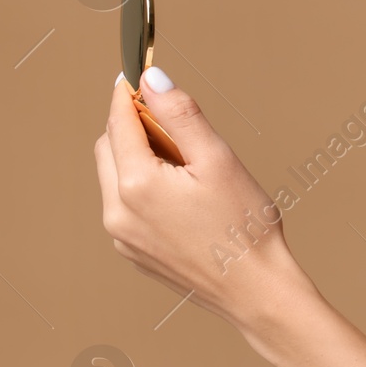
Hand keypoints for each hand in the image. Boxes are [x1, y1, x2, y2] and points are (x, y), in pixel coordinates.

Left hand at [95, 67, 302, 327]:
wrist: (256, 291)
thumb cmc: (245, 228)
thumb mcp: (219, 160)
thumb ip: (181, 115)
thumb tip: (151, 79)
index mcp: (136, 183)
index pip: (119, 121)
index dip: (128, 94)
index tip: (137, 76)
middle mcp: (117, 212)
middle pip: (109, 148)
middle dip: (134, 128)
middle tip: (176, 127)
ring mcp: (122, 237)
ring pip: (115, 179)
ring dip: (139, 160)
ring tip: (188, 169)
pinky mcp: (133, 254)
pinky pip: (126, 208)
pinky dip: (144, 191)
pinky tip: (185, 200)